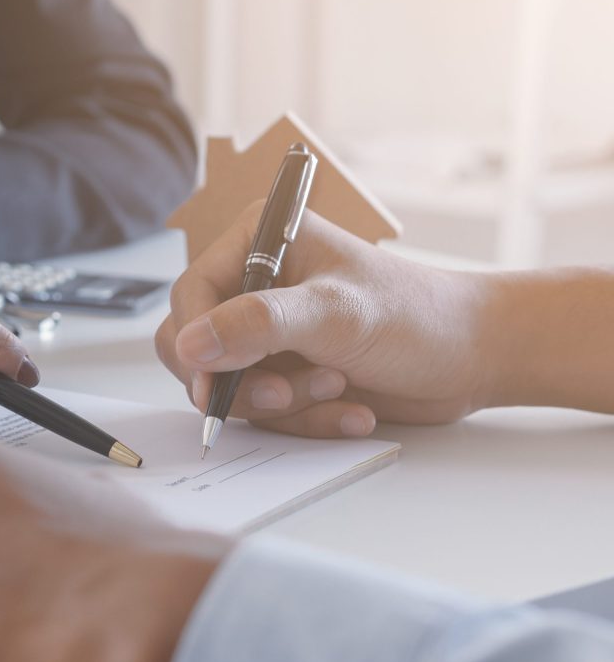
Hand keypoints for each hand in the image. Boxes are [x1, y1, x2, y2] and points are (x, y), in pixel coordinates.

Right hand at [156, 205, 489, 437]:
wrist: (472, 356)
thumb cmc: (417, 315)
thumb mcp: (335, 314)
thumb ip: (257, 324)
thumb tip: (189, 344)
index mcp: (257, 242)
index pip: (191, 296)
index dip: (194, 344)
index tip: (213, 385)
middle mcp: (255, 285)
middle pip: (198, 347)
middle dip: (243, 382)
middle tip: (286, 393)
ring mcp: (269, 332)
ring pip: (230, 387)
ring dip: (282, 404)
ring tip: (336, 387)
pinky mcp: (286, 371)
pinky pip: (264, 411)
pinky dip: (303, 419)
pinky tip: (349, 409)